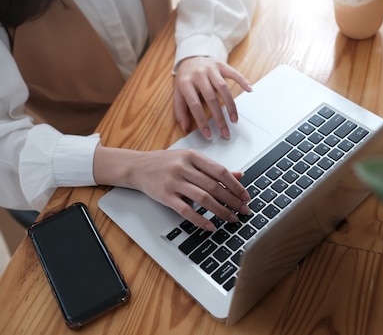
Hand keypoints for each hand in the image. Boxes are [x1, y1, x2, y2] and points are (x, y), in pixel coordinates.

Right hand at [94, 146, 250, 230]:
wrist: (137, 167)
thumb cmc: (166, 162)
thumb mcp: (190, 159)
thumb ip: (213, 167)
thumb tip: (238, 175)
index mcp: (193, 156)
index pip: (220, 171)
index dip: (235, 185)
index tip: (246, 196)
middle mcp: (184, 167)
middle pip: (214, 186)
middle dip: (232, 201)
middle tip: (243, 210)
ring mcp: (174, 182)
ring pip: (203, 198)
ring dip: (220, 211)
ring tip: (231, 218)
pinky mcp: (165, 196)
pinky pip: (186, 210)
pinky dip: (200, 220)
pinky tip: (210, 226)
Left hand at [174, 56, 251, 138]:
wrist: (190, 57)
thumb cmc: (185, 79)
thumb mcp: (178, 93)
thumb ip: (180, 110)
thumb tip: (185, 128)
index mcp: (185, 83)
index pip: (194, 105)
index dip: (202, 121)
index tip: (208, 134)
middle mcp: (198, 75)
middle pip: (211, 98)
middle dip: (219, 118)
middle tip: (225, 132)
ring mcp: (210, 69)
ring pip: (223, 88)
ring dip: (230, 105)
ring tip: (234, 119)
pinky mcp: (221, 65)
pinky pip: (233, 73)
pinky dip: (242, 81)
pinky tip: (249, 90)